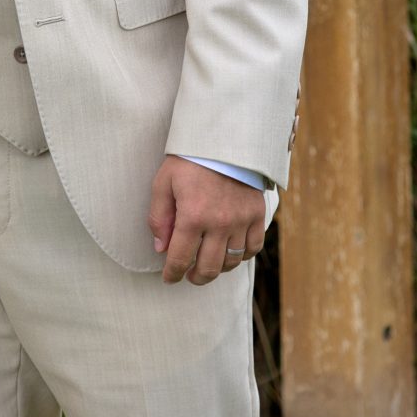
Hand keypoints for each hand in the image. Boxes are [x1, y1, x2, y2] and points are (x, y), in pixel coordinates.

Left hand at [148, 155, 267, 285]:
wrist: (224, 138)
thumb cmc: (190, 159)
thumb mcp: (164, 182)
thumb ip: (159, 217)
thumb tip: (160, 248)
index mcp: (192, 216)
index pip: (180, 258)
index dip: (172, 274)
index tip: (169, 278)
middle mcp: (219, 223)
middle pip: (208, 268)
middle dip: (195, 277)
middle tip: (188, 275)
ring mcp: (241, 220)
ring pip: (231, 262)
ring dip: (217, 268)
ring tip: (207, 264)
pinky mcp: (257, 215)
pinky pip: (253, 248)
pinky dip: (242, 256)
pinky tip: (231, 252)